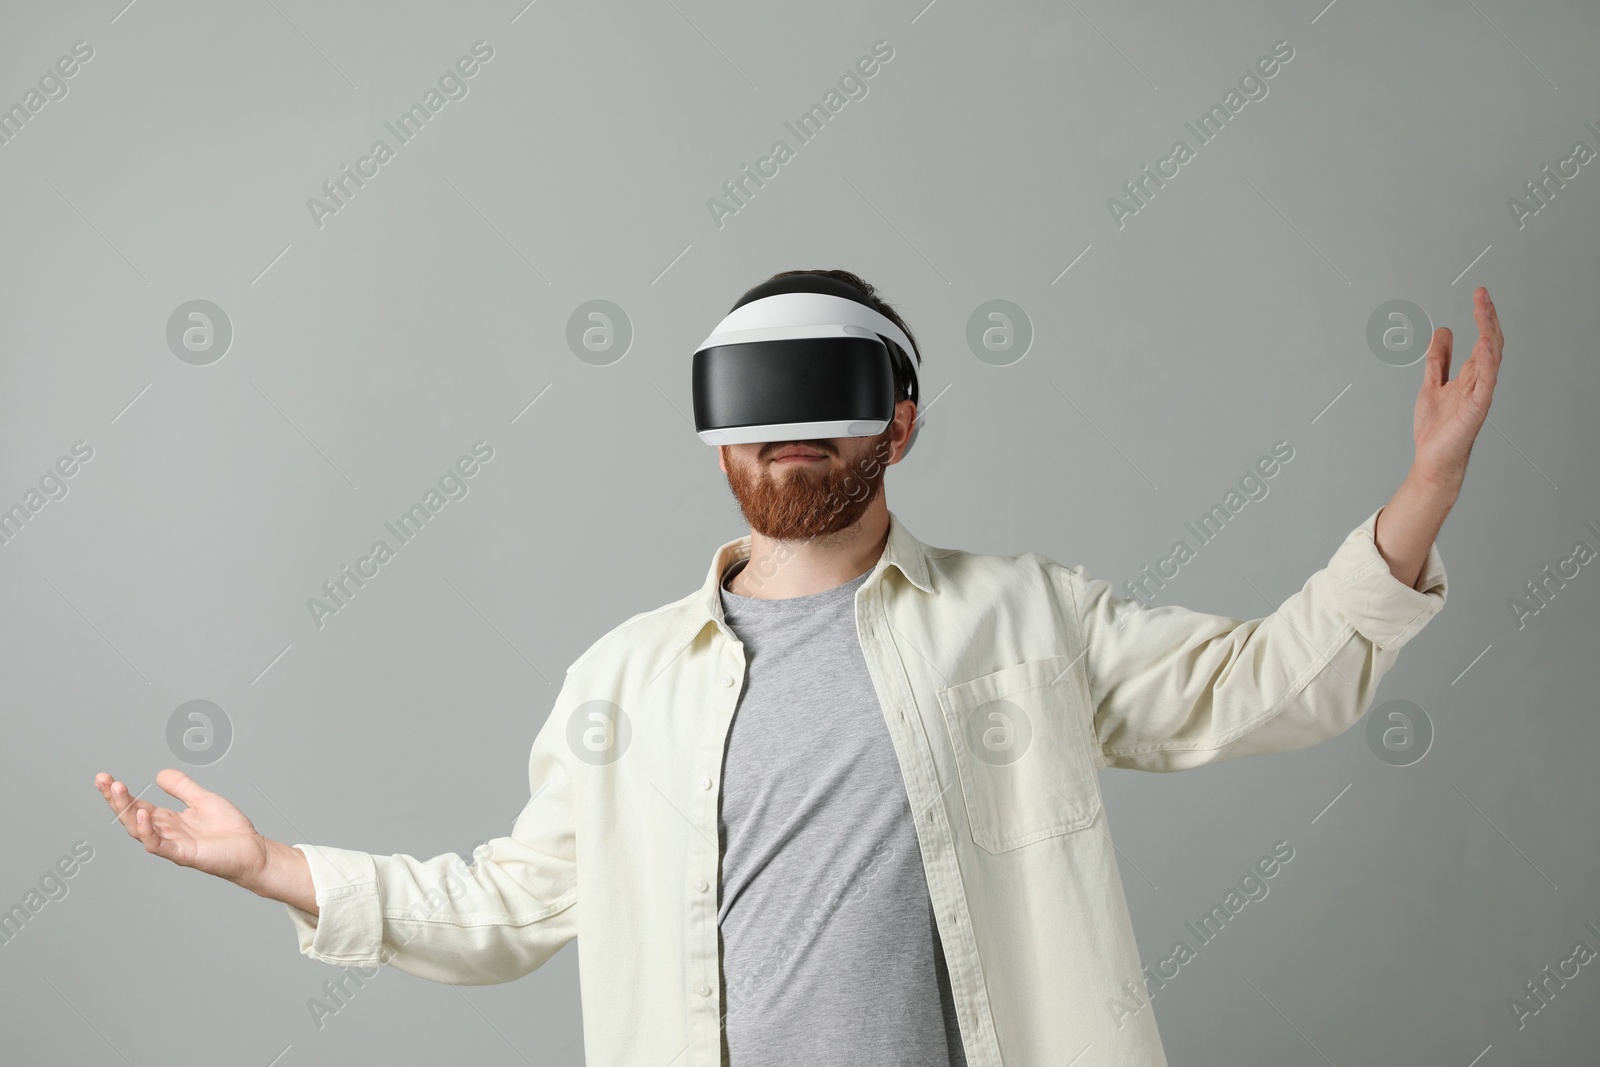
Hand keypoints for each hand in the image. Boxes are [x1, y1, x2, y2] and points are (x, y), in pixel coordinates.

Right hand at [95, 769, 268, 886]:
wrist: (252, 849)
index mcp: (168, 820)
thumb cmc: (229, 829)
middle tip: (102, 779)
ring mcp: (171, 844)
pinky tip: (143, 813)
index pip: (136, 805)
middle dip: (115, 799)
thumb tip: (159, 774)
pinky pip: (158, 845)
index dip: (120, 793)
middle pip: (131, 816)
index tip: (104, 777)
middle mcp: (165, 833)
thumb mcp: (202, 799)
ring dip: (126, 810)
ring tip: (117, 789)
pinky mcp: (182, 854)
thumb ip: (182, 788)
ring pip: (138, 829)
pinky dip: (147, 831)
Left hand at [1412, 286, 1503, 493]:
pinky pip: (1486, 381)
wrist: (1433, 459)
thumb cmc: (1436, 429)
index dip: (1481, 317)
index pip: (1481, 340)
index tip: (1479, 295)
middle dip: (1487, 318)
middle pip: (1490, 343)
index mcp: (1469, 376)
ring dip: (1488, 332)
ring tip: (1484, 310)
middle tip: (1483, 294)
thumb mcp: (1431, 383)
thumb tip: (1443, 332)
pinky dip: (1488, 361)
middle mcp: (1478, 382)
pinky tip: (1485, 343)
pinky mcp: (1477, 407)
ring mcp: (1480, 393)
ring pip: (1491, 357)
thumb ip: (1438, 360)